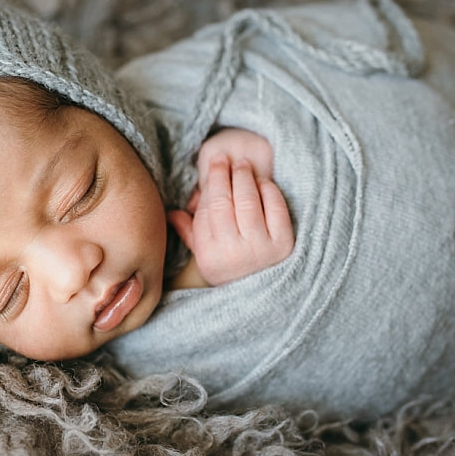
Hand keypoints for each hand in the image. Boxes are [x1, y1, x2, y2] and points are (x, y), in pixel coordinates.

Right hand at [167, 154, 293, 286]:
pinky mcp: (283, 244)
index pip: (208, 209)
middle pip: (225, 202)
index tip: (214, 166)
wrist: (262, 296)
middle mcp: (233, 252)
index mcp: (209, 254)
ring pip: (249, 201)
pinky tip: (262, 182)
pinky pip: (275, 208)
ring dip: (244, 177)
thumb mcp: (205, 255)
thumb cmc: (229, 269)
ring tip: (242, 165)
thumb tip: (171, 212)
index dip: (212, 183)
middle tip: (226, 160)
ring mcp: (260, 248)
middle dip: (225, 175)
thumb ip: (189, 232)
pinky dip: (268, 190)